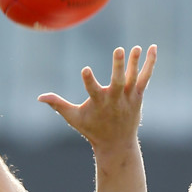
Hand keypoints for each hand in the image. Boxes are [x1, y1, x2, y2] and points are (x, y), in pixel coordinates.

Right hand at [38, 44, 156, 150]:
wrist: (117, 145)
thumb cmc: (92, 129)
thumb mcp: (74, 118)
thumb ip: (58, 105)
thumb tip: (39, 97)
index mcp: (99, 104)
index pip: (93, 90)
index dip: (89, 80)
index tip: (86, 69)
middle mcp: (115, 100)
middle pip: (118, 82)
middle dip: (119, 67)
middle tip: (119, 49)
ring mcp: (128, 98)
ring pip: (133, 78)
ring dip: (134, 62)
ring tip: (135, 47)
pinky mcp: (138, 96)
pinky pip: (145, 77)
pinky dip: (149, 64)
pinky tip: (153, 48)